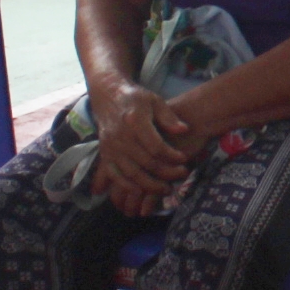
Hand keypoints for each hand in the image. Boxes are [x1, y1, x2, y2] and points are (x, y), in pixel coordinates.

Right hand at [89, 84, 198, 213]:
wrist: (108, 97)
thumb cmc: (136, 99)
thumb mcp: (155, 101)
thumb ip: (169, 117)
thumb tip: (185, 130)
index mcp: (134, 121)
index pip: (155, 146)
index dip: (172, 156)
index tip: (184, 159)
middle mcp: (120, 136)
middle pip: (146, 162)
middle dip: (166, 172)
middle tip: (182, 174)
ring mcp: (111, 148)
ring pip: (132, 173)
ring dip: (151, 185)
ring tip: (167, 189)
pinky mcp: (105, 155)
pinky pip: (116, 176)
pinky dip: (128, 187)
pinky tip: (142, 192)